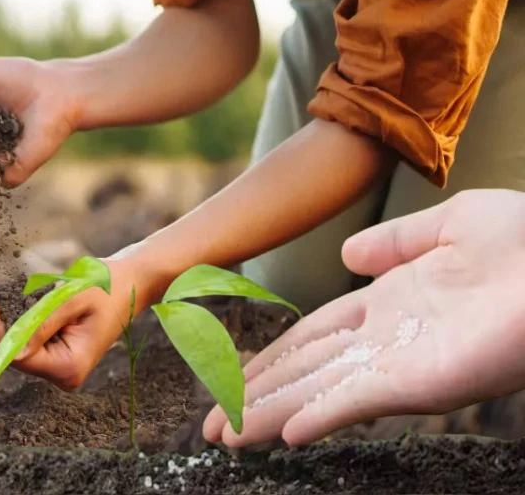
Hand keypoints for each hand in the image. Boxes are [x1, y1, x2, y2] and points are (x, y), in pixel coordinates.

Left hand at [0, 261, 138, 390]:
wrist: (130, 282)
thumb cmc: (106, 286)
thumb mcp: (73, 298)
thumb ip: (43, 323)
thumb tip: (15, 349)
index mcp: (70, 367)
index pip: (19, 354)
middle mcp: (62, 374)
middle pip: (12, 352)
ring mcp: (57, 366)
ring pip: (14, 345)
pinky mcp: (53, 353)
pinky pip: (23, 338)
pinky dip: (9, 318)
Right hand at [202, 189, 524, 446]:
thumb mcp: (452, 224)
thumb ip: (396, 241)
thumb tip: (345, 256)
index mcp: (390, 304)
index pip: (313, 336)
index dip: (270, 357)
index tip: (232, 376)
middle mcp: (387, 341)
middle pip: (303, 372)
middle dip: (254, 398)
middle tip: (211, 429)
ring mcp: (400, 364)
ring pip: (318, 392)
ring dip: (270, 415)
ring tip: (225, 439)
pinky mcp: (420, 382)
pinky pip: (357, 401)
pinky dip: (318, 415)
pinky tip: (283, 433)